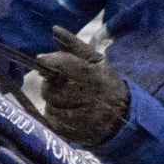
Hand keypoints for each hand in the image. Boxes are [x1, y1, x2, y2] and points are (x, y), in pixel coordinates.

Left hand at [31, 24, 127, 145]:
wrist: (122, 119)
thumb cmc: (105, 84)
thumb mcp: (96, 62)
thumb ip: (74, 46)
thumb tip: (54, 29)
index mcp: (94, 76)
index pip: (66, 65)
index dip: (50, 61)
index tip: (41, 59)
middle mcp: (89, 98)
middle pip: (51, 87)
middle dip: (51, 84)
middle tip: (62, 83)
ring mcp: (81, 118)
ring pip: (49, 104)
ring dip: (52, 100)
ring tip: (69, 99)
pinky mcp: (74, 134)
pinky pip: (51, 120)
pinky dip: (54, 114)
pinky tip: (68, 112)